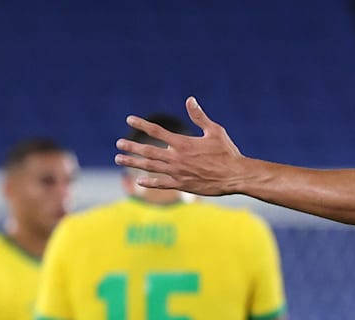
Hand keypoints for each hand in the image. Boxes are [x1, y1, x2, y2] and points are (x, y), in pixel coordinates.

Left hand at [115, 98, 248, 195]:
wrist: (236, 176)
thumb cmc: (228, 152)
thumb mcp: (215, 131)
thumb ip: (199, 116)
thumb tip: (190, 99)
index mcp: (183, 143)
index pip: (157, 131)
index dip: (142, 124)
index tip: (129, 119)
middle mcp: (177, 158)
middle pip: (148, 151)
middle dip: (132, 146)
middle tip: (118, 143)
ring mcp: (178, 173)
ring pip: (150, 167)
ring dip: (133, 162)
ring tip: (119, 159)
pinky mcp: (183, 185)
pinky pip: (162, 184)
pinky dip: (149, 182)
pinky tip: (138, 180)